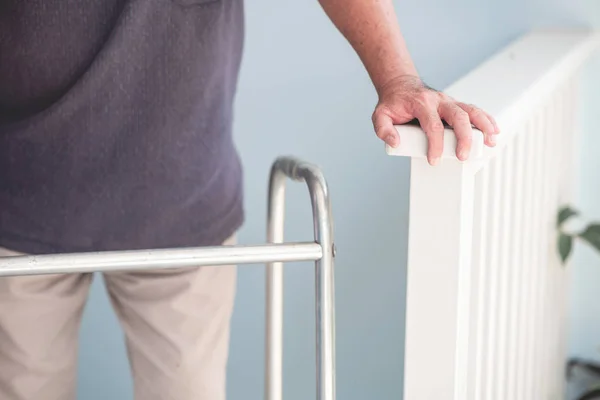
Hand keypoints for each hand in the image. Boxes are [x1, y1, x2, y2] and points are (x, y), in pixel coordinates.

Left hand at [372, 75, 499, 165]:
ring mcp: (450, 102)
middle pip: (458, 116)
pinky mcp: (455, 105)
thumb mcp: (380, 115)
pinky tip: (494, 132)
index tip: (434, 160)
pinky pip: (474, 110)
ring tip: (490, 142)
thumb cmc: (392, 103)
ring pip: (472, 110)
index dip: (435, 144)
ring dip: (483, 126)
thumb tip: (396, 142)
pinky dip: (486, 120)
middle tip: (463, 156)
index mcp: (422, 103)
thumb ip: (383, 129)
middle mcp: (439, 101)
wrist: (400, 86)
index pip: (433, 125)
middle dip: (464, 137)